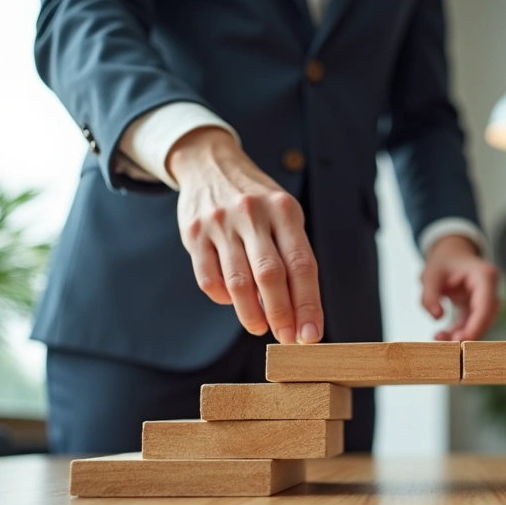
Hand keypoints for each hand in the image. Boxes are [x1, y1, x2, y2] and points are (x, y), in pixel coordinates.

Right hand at [170, 127, 321, 344]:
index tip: (311, 335)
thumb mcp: (284, 216)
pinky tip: (232, 302)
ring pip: (237, 281)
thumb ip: (292, 257)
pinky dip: (222, 298)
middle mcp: (253, 214)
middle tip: (287, 339)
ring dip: (250, 313)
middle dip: (281, 314)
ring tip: (260, 328)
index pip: (302, 264)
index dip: (308, 304)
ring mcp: (220, 223)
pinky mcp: (193, 233)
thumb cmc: (259, 203)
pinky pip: (208, 278)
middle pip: (270, 275)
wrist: (211, 165)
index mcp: (284, 211)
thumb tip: (298, 312)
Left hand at [420, 235, 498, 340]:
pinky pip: (472, 323)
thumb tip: (436, 317)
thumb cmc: (443, 262)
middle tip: (447, 345)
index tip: (462, 340)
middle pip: (486, 317)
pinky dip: (458, 331)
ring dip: (462, 334)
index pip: (486, 304)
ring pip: (480, 323)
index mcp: (484, 275)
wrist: (450, 254)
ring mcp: (486, 298)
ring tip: (438, 338)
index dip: (477, 324)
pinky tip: (442, 336)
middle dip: (469, 333)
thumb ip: (430, 295)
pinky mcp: (479, 307)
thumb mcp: (430, 275)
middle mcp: (490, 288)